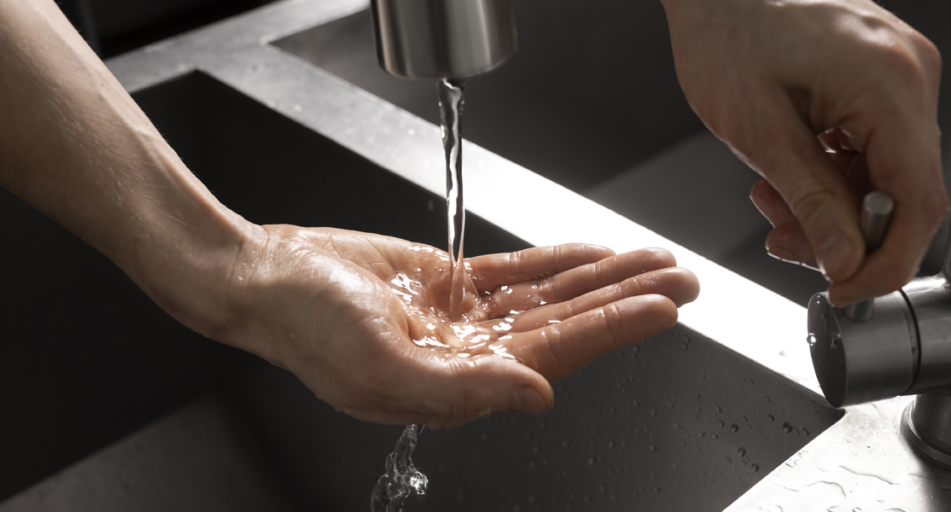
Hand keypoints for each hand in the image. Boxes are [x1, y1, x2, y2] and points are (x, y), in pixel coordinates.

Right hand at [220, 226, 699, 426]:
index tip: (664, 305)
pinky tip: (590, 253)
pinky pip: (516, 272)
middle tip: (683, 279)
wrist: (267, 279)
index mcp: (461, 383)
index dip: (615, 328)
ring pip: (550, 296)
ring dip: (602, 277)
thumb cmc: (307, 330)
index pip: (558, 353)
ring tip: (653, 259)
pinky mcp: (449, 284)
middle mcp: (473, 354)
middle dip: (627, 299)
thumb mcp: (382, 367)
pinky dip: (556, 262)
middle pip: (569, 323)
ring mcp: (464, 319)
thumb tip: (540, 395)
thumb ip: (465, 389)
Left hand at [662, 0, 946, 304]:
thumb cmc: (724, 34)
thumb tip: (845, 260)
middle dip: (842, 231)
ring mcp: (899, 71)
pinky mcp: (879, 74)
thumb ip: (811, 201)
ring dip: (829, 204)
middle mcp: (910, 73)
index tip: (846, 288)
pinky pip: (871, 143)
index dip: (885, 260)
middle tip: (785, 241)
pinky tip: (786, 175)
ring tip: (771, 201)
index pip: (918, 201)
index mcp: (889, 84)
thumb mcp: (760, 132)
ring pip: (884, 172)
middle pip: (902, 191)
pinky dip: (831, 172)